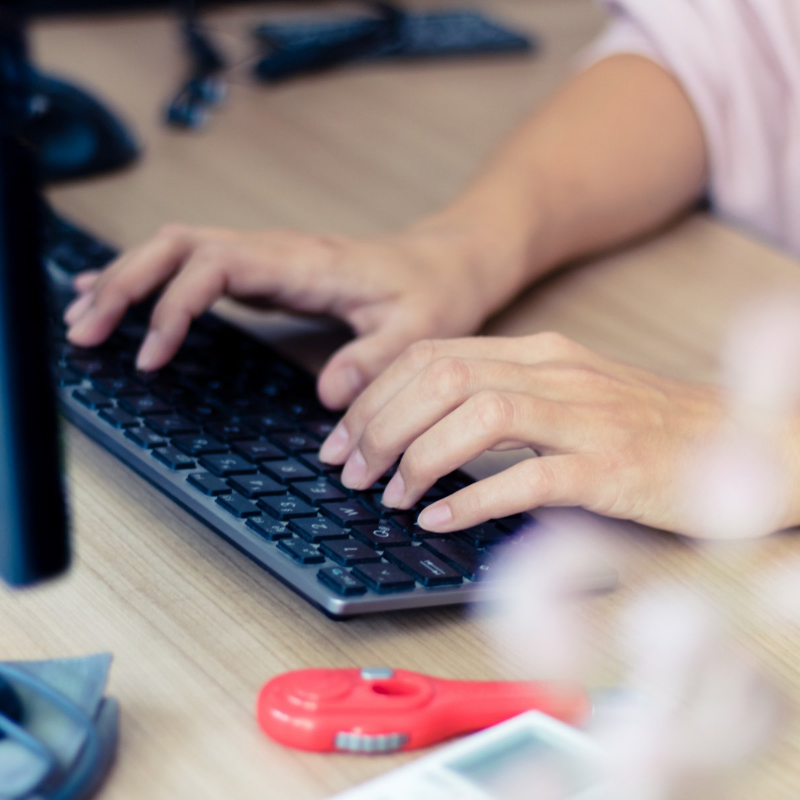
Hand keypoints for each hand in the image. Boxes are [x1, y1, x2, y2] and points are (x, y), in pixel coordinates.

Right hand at [64, 219, 509, 408]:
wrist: (448, 262)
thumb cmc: (435, 291)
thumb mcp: (419, 331)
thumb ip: (375, 362)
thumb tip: (327, 397)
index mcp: (305, 262)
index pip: (215, 266)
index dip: (174, 306)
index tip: (152, 355)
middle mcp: (278, 252)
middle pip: (178, 245)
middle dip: (124, 282)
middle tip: (83, 328)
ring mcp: (269, 259)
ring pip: (180, 250)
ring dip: (129, 278)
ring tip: (84, 314)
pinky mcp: (268, 273)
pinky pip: (199, 268)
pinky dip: (157, 282)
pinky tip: (131, 301)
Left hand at [318, 332, 771, 537]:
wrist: (744, 444)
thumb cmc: (647, 429)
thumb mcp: (569, 398)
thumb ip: (504, 401)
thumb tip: (425, 428)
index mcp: (541, 353)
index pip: (433, 356)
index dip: (375, 396)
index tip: (342, 437)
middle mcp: (558, 373)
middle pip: (441, 379)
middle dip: (379, 426)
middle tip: (351, 472)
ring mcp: (586, 417)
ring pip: (476, 417)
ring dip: (417, 459)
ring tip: (389, 497)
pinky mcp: (612, 469)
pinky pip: (527, 478)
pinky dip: (472, 498)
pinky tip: (439, 519)